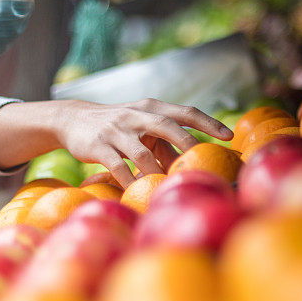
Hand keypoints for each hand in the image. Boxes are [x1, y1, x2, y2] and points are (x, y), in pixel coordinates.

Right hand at [0, 99, 232, 187]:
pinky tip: (137, 193)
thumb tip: (193, 163)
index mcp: (151, 107)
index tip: (229, 136)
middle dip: (189, 144)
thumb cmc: (118, 126)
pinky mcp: (98, 146)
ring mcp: (116, 130)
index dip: (208, 122)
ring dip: (156, 172)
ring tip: (169, 187)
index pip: (185, 111)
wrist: (73, 118)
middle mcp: (136, 115)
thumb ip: (165, 140)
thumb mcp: (141, 125)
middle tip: (204, 163)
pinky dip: (129, 181)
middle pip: (167, 126)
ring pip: (142, 153)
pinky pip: (117, 166)